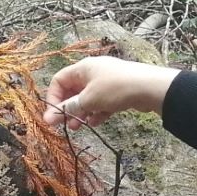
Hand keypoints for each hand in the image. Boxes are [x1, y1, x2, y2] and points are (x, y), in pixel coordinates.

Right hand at [42, 55, 179, 130]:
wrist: (150, 88)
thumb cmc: (115, 89)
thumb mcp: (88, 100)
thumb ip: (67, 109)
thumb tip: (47, 119)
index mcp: (82, 68)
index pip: (58, 81)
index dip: (53, 98)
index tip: (53, 116)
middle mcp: (93, 72)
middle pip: (72, 90)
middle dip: (67, 108)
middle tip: (65, 125)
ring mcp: (106, 82)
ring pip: (87, 98)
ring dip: (81, 113)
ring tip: (79, 127)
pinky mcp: (117, 91)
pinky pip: (101, 102)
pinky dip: (96, 112)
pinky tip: (96, 122)